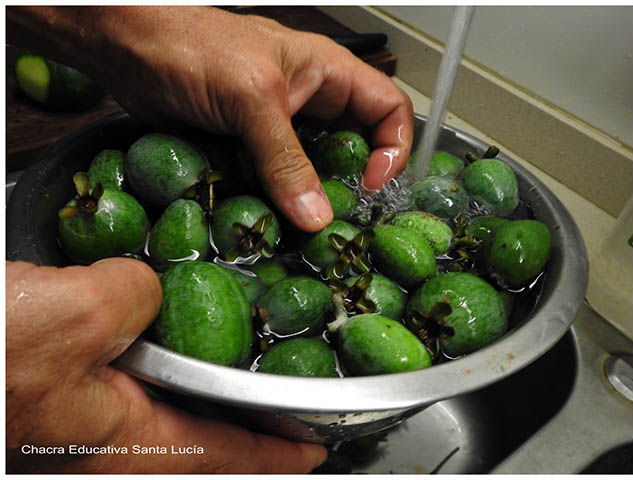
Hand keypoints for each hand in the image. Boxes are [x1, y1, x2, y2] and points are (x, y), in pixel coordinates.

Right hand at [6, 259, 326, 473]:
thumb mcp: (70, 317)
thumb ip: (131, 299)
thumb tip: (143, 287)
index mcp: (118, 444)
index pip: (223, 459)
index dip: (276, 455)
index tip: (317, 451)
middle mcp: (101, 445)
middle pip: (199, 451)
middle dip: (247, 438)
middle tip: (285, 413)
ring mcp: (77, 425)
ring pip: (163, 423)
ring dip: (204, 406)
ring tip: (239, 383)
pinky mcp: (56, 396)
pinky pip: (130, 392)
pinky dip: (162, 376)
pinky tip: (166, 349)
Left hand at [9, 6, 412, 231]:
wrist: (126, 50)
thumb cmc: (192, 47)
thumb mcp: (252, 98)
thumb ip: (286, 158)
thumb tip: (317, 217)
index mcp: (327, 73)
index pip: (388, 109)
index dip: (392, 148)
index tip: (370, 184)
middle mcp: (309, 102)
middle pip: (353, 147)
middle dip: (352, 183)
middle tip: (339, 218)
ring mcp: (277, 129)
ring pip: (313, 170)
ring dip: (311, 199)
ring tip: (304, 228)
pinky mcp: (248, 149)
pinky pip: (276, 181)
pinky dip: (278, 202)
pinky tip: (272, 220)